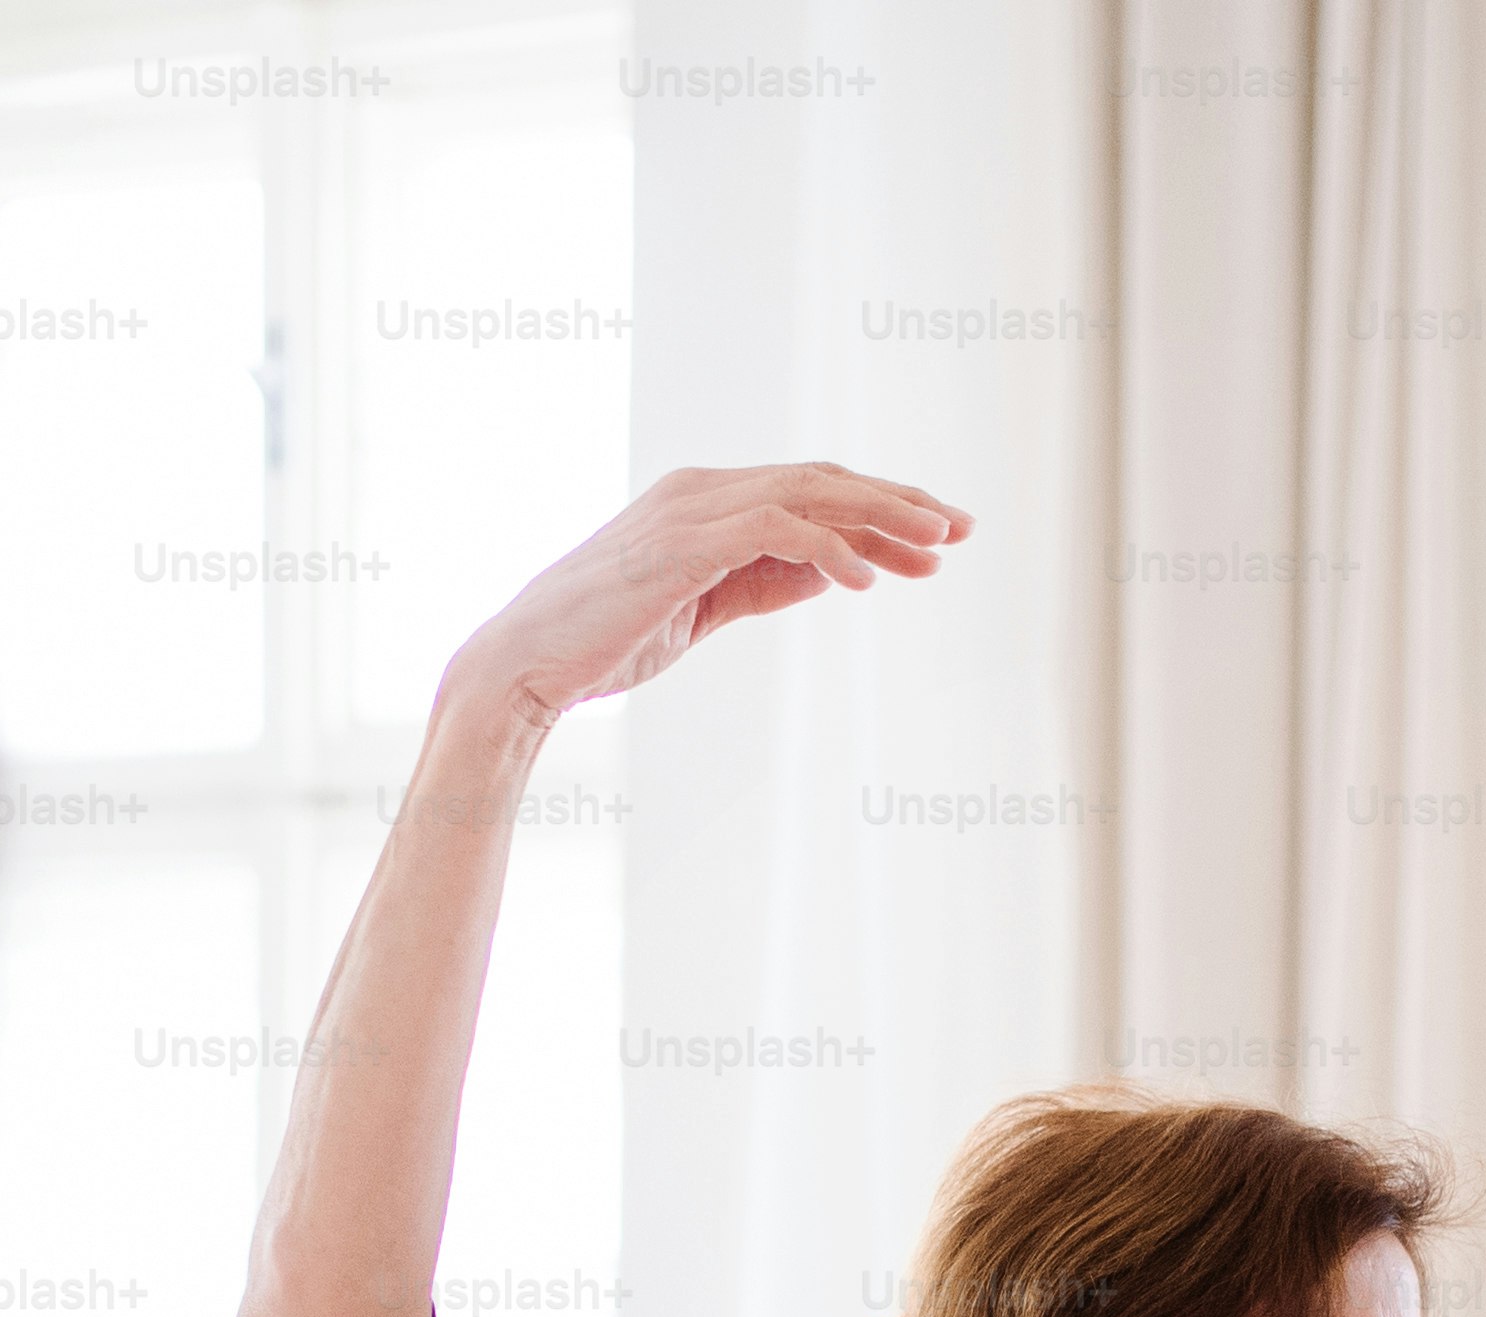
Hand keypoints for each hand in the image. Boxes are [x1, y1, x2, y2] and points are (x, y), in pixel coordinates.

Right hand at [445, 464, 967, 726]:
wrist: (524, 666)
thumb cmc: (603, 643)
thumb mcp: (703, 608)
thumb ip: (762, 582)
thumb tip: (832, 571)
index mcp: (703, 499)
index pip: (811, 491)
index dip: (880, 511)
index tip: (938, 539)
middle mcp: (700, 489)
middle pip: (823, 480)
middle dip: (899, 504)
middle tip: (961, 529)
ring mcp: (690, 509)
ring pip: (809, 493)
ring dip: (880, 518)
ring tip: (935, 547)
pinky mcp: (683, 542)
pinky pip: (776, 530)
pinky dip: (828, 550)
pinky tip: (865, 581)